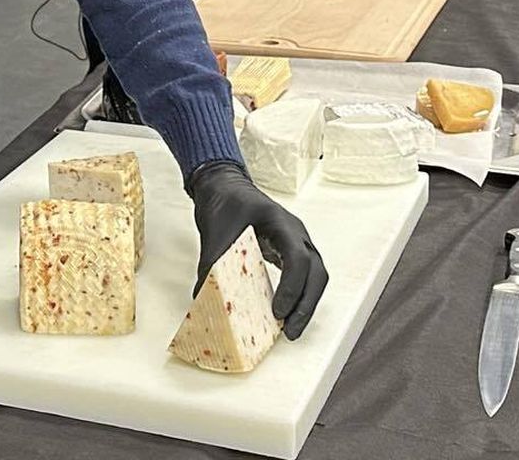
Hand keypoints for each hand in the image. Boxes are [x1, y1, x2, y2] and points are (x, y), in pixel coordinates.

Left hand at [188, 160, 327, 339]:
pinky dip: (299, 297)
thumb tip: (202, 301)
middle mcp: (296, 233)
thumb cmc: (223, 202)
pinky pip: (305, 277)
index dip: (291, 287)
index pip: (298, 257)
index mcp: (281, 222)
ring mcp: (298, 242)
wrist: (225, 186)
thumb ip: (210, 266)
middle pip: (316, 272)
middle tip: (289, 331)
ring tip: (290, 331)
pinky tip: (285, 316)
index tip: (277, 311)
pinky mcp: (291, 252)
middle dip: (306, 305)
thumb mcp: (215, 232)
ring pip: (316, 277)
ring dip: (306, 305)